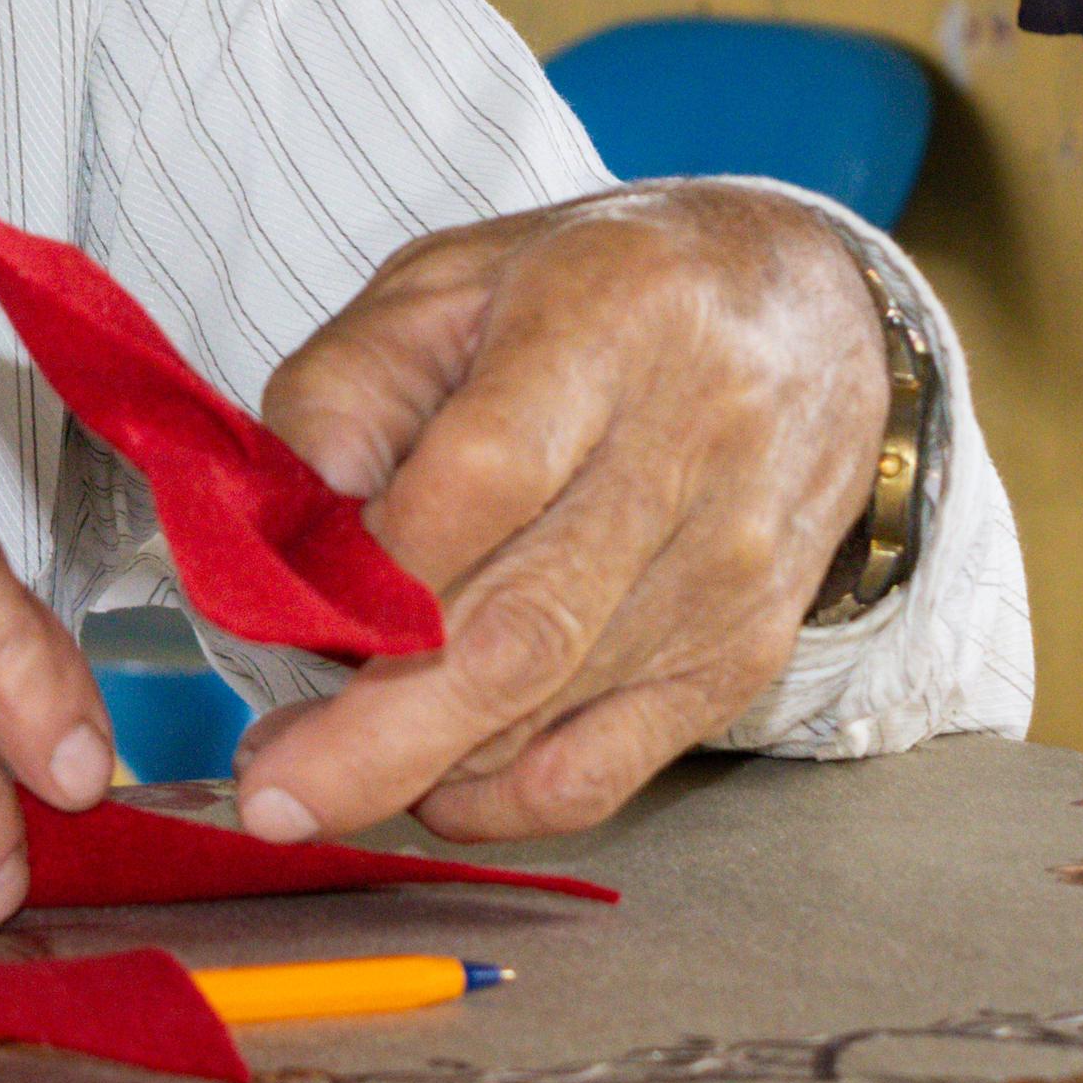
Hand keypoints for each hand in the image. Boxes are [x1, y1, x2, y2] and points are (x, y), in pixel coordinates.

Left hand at [237, 184, 885, 844]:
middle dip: (377, 732)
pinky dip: (499, 802)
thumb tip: (290, 517)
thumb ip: (348, 384)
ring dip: (415, 766)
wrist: (810, 317)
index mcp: (604, 329)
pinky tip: (427, 785)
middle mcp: (685, 457)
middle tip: (271, 791)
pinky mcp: (738, 660)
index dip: (377, 568)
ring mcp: (722, 575)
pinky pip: (605, 771)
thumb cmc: (598, 293)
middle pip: (523, 630)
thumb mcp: (450, 280)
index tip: (273, 618)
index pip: (486, 475)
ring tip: (311, 772)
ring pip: (550, 715)